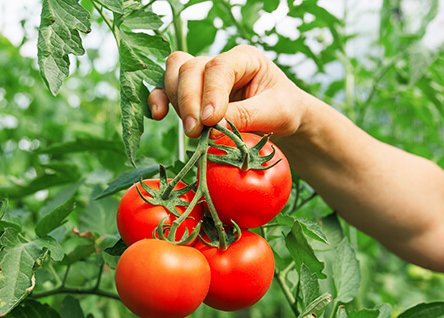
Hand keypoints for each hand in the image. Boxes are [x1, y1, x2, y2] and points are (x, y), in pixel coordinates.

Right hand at [148, 45, 309, 137]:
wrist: (282, 118)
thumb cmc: (285, 110)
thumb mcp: (276, 113)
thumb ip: (245, 117)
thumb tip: (211, 127)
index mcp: (245, 58)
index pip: (219, 67)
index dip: (210, 93)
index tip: (210, 120)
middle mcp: (219, 62)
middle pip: (190, 68)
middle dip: (189, 101)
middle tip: (196, 132)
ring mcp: (202, 76)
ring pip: (174, 74)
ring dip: (176, 102)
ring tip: (191, 131)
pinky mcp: (190, 92)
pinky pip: (165, 88)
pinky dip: (158, 99)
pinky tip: (159, 115)